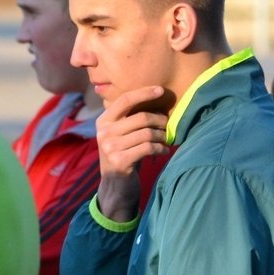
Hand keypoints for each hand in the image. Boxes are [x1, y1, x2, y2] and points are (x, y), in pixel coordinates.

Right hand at [95, 86, 171, 221]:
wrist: (115, 185)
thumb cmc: (125, 154)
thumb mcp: (122, 134)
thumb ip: (131, 118)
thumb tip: (158, 98)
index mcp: (103, 121)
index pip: (125, 100)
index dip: (144, 93)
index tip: (161, 90)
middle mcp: (104, 132)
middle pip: (141, 117)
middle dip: (160, 120)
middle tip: (170, 125)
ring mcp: (110, 147)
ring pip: (147, 133)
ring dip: (162, 136)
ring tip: (167, 139)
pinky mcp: (120, 161)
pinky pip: (148, 148)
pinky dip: (161, 148)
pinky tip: (164, 151)